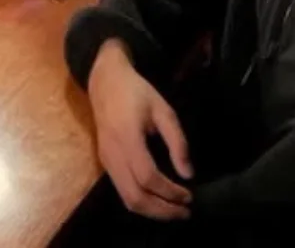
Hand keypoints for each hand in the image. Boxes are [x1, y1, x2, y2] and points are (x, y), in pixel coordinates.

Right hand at [88, 40, 194, 220]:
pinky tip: (158, 199)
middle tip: (184, 212)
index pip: (148, 177)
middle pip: (134, 197)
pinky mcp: (105, 162)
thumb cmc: (136, 92)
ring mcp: (106, 160)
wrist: (105, 81)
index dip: (170, 192)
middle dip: (161, 211)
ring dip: (151, 211)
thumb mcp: (163, 110)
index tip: (189, 195)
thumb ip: (177, 141)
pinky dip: (141, 202)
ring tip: (173, 211)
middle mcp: (113, 154)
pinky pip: (122, 191)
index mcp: (127, 137)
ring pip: (126, 199)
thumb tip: (188, 174)